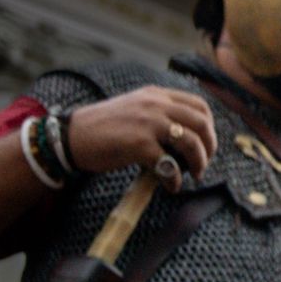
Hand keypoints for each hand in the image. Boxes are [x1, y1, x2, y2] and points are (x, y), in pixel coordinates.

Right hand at [64, 86, 218, 187]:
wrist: (70, 136)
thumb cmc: (102, 128)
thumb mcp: (134, 109)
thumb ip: (159, 114)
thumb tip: (185, 136)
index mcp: (156, 95)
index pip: (198, 104)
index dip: (209, 126)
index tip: (206, 142)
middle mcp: (155, 105)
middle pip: (201, 123)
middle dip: (210, 146)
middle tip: (204, 162)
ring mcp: (148, 123)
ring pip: (191, 142)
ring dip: (199, 162)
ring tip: (194, 175)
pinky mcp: (139, 144)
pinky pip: (170, 164)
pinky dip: (175, 179)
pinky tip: (170, 186)